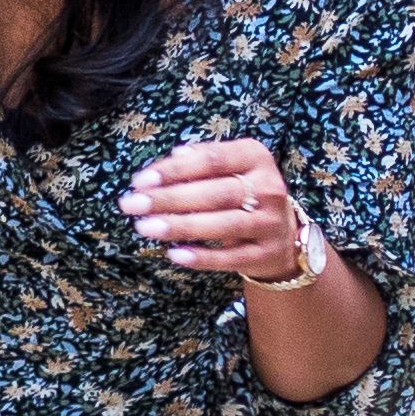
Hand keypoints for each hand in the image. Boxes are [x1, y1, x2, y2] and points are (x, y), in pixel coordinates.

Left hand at [124, 134, 320, 290]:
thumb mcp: (229, 168)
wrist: (282, 233)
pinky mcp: (266, 253)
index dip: (174, 170)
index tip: (140, 180)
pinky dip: (202, 257)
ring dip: (181, 226)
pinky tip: (174, 254)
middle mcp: (268, 187)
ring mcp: (270, 222)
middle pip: (215, 193)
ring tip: (145, 227)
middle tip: (132, 204)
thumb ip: (200, 160)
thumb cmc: (243, 192)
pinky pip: (230, 257)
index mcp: (255, 157)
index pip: (212, 160)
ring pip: (223, 224)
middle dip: (169, 199)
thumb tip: (171, 157)